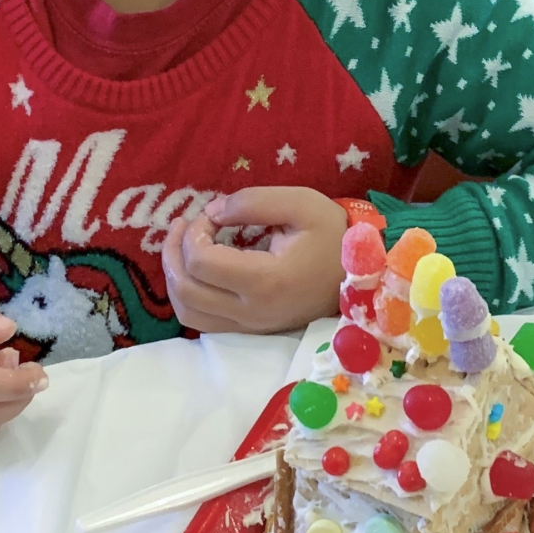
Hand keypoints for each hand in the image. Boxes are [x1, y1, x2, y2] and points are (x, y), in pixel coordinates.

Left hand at [162, 188, 347, 334]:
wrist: (359, 276)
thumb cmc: (332, 236)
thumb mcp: (300, 203)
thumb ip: (253, 202)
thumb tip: (213, 212)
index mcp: (265, 281)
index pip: (201, 262)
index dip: (194, 232)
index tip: (210, 214)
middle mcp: (252, 312)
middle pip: (186, 289)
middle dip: (174, 252)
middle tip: (184, 225)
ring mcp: (250, 326)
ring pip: (187, 312)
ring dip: (174, 276)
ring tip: (181, 246)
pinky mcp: (250, 330)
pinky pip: (202, 322)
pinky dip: (188, 295)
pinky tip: (194, 270)